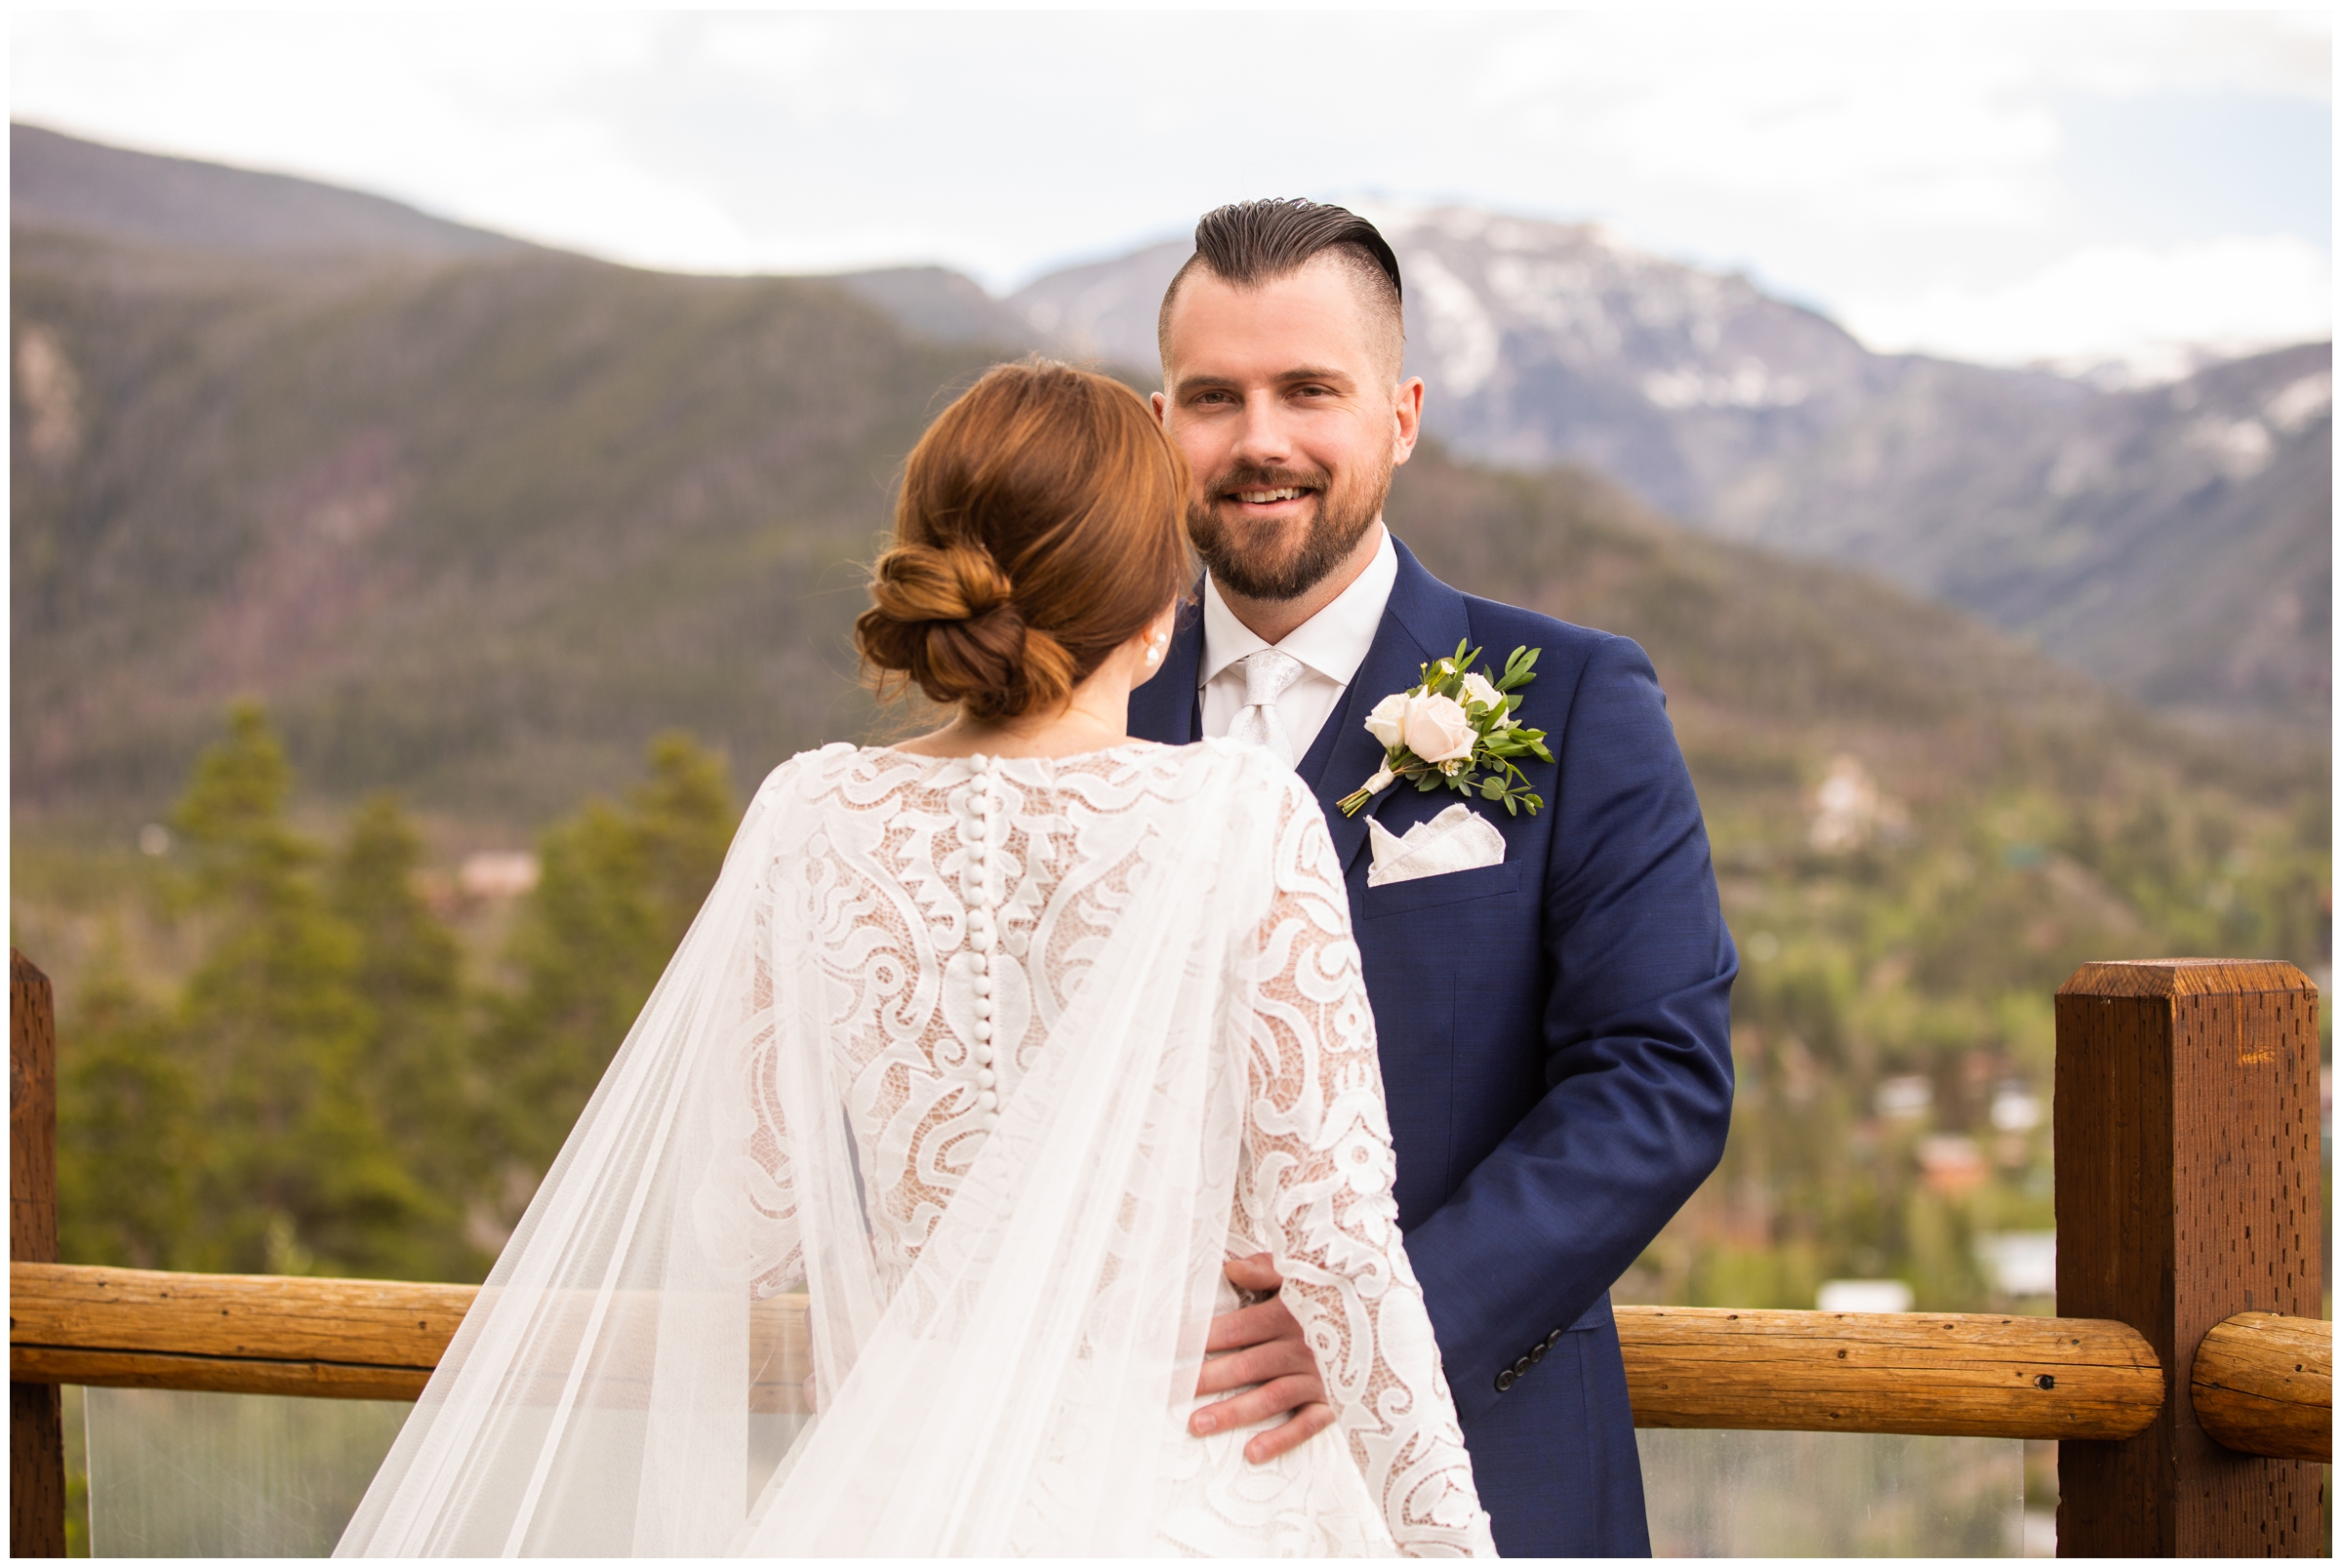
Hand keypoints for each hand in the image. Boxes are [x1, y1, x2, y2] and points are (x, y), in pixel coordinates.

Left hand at [1190, 1253, 1334, 1463]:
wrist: (1392, 1321)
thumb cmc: (1338, 1293)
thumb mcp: (1306, 1272)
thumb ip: (1267, 1268)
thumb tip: (1229, 1267)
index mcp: (1290, 1313)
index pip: (1238, 1328)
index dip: (1202, 1337)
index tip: (1169, 1346)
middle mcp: (1302, 1347)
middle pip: (1247, 1365)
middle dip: (1206, 1379)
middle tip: (1169, 1392)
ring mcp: (1319, 1378)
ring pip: (1270, 1397)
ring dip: (1233, 1412)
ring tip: (1198, 1424)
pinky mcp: (1336, 1402)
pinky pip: (1307, 1424)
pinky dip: (1282, 1439)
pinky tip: (1253, 1453)